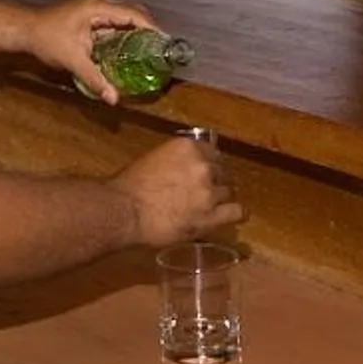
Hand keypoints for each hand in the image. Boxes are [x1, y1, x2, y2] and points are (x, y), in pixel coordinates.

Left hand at [24, 0, 151, 105]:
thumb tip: (113, 98)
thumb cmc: (46, 38)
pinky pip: (113, 23)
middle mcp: (99, 5)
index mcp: (98, 8)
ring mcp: (94, 10)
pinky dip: (123, 34)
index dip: (152, 28)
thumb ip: (95, 79)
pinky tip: (126, 51)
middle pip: (133, 13)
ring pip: (123, 18)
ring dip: (136, 32)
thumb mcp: (73, 61)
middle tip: (158, 50)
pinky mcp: (90, 17)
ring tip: (148, 51)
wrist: (25, 30)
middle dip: (147, 30)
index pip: (134, 14)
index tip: (164, 42)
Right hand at [112, 134, 241, 245]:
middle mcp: (203, 165)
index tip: (209, 173)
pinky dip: (237, 214)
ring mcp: (209, 191)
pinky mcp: (211, 216)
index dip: (212, 165)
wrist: (125, 211)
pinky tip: (234, 216)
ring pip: (229, 192)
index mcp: (188, 147)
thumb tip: (185, 168)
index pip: (213, 153)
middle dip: (217, 182)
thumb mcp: (155, 159)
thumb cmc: (130, 185)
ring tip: (212, 207)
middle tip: (208, 193)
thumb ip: (177, 161)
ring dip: (221, 199)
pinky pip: (237, 212)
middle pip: (223, 172)